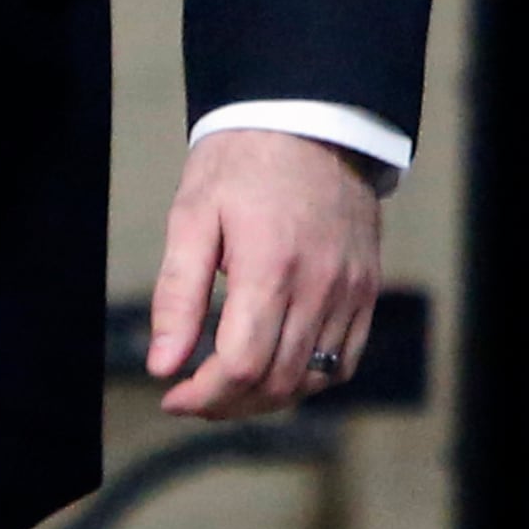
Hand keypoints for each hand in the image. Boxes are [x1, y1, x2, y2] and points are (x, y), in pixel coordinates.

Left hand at [147, 128, 384, 418]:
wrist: (309, 124)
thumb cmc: (240, 164)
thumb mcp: (191, 216)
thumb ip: (176, 294)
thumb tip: (163, 363)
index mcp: (270, 268)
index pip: (242, 364)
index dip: (204, 395)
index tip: (171, 395)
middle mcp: (320, 289)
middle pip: (277, 381)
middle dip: (227, 403)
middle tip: (188, 397)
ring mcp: (351, 294)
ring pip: (312, 379)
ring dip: (265, 399)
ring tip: (222, 390)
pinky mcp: (366, 292)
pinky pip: (343, 361)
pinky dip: (306, 379)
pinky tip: (271, 371)